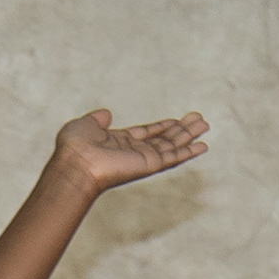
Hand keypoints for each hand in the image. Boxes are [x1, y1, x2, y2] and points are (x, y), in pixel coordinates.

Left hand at [49, 109, 207, 195]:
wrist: (75, 164)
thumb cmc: (74, 148)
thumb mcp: (84, 125)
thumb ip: (96, 119)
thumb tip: (106, 114)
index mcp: (119, 142)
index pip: (147, 134)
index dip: (162, 127)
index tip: (177, 121)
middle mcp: (133, 152)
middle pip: (164, 139)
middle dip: (181, 129)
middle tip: (199, 119)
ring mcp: (142, 159)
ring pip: (172, 146)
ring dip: (189, 136)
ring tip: (205, 124)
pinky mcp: (149, 165)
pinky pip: (173, 157)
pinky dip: (188, 151)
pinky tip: (202, 146)